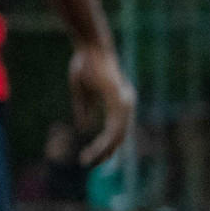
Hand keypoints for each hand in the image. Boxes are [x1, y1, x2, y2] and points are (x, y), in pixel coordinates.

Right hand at [68, 45, 134, 165]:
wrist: (89, 46)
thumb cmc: (85, 64)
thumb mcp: (82, 91)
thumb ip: (85, 108)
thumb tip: (84, 125)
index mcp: (121, 101)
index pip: (117, 129)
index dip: (107, 145)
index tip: (92, 157)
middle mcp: (127, 103)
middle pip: (120, 136)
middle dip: (105, 153)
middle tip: (90, 164)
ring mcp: (125, 101)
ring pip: (118, 135)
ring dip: (103, 150)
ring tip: (89, 160)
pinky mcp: (118, 99)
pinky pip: (114, 126)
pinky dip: (105, 140)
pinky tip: (95, 149)